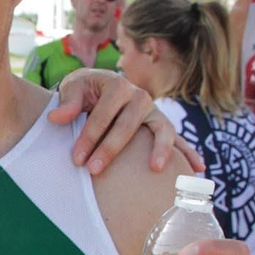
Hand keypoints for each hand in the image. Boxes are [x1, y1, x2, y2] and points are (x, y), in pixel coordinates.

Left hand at [50, 69, 203, 175]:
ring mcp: (154, 112)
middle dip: (111, 148)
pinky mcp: (161, 126)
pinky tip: (197, 169)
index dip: (89, 136)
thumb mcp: (73, 88)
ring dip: (159, 149)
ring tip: (155, 168)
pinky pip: (178, 140)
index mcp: (118, 85)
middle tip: (93, 169)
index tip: (76, 158)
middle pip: (128, 125)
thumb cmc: (85, 90)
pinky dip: (189, 153)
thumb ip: (68, 101)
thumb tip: (56, 117)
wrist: (99, 88)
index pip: (103, 114)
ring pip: (161, 130)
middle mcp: (140, 96)